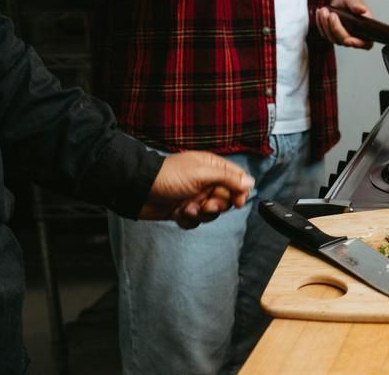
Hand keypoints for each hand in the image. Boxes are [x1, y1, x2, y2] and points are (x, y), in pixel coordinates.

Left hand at [140, 152, 254, 228]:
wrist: (138, 190)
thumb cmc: (168, 176)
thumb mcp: (202, 173)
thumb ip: (228, 177)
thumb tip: (250, 182)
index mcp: (212, 167)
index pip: (237, 179)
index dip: (240, 191)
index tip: (237, 202)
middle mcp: (206, 181)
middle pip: (226, 198)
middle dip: (217, 205)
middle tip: (206, 205)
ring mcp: (195, 196)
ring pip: (212, 212)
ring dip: (201, 214)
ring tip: (188, 208)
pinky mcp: (184, 210)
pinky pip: (196, 221)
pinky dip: (189, 220)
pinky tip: (179, 214)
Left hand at [315, 0, 373, 49]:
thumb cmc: (350, 0)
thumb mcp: (354, 0)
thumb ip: (357, 5)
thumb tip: (362, 9)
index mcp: (366, 30)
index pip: (366, 44)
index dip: (358, 44)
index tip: (348, 39)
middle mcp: (355, 37)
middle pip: (345, 41)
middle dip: (336, 28)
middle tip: (332, 14)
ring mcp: (342, 38)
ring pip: (332, 38)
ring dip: (326, 25)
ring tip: (324, 10)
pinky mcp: (332, 36)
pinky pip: (324, 34)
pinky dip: (320, 23)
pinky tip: (320, 13)